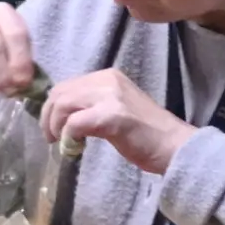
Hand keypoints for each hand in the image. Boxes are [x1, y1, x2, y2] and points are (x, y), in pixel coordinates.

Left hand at [41, 67, 192, 174]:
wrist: (175, 146)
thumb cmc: (146, 134)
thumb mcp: (115, 109)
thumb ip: (92, 105)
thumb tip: (62, 114)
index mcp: (108, 76)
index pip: (67, 85)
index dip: (52, 106)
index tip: (53, 127)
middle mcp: (108, 80)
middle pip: (60, 92)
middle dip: (49, 116)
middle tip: (52, 137)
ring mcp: (110, 96)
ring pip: (63, 104)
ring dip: (56, 126)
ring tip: (62, 143)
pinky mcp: (112, 116)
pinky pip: (74, 123)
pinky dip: (68, 137)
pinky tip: (74, 148)